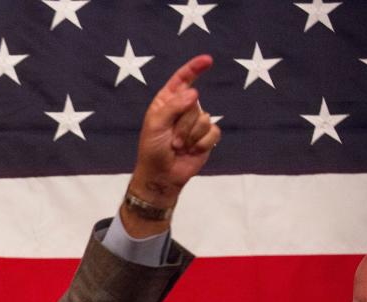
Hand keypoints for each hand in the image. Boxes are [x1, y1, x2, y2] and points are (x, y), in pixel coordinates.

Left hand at [129, 55, 220, 213]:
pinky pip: (213, 131)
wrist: (162, 175)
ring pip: (205, 118)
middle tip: (171, 139)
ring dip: (190, 136)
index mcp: (167, 102)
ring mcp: (196, 122)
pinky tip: (191, 151)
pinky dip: (202, 143)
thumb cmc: (152, 149)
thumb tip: (194, 92)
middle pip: (194, 102)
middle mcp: (183, 109)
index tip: (207, 60)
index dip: (194, 68)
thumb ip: (173, 107)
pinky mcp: (207, 137)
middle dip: (183, 123)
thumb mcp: (156, 125)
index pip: (182, 80)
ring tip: (178, 147)